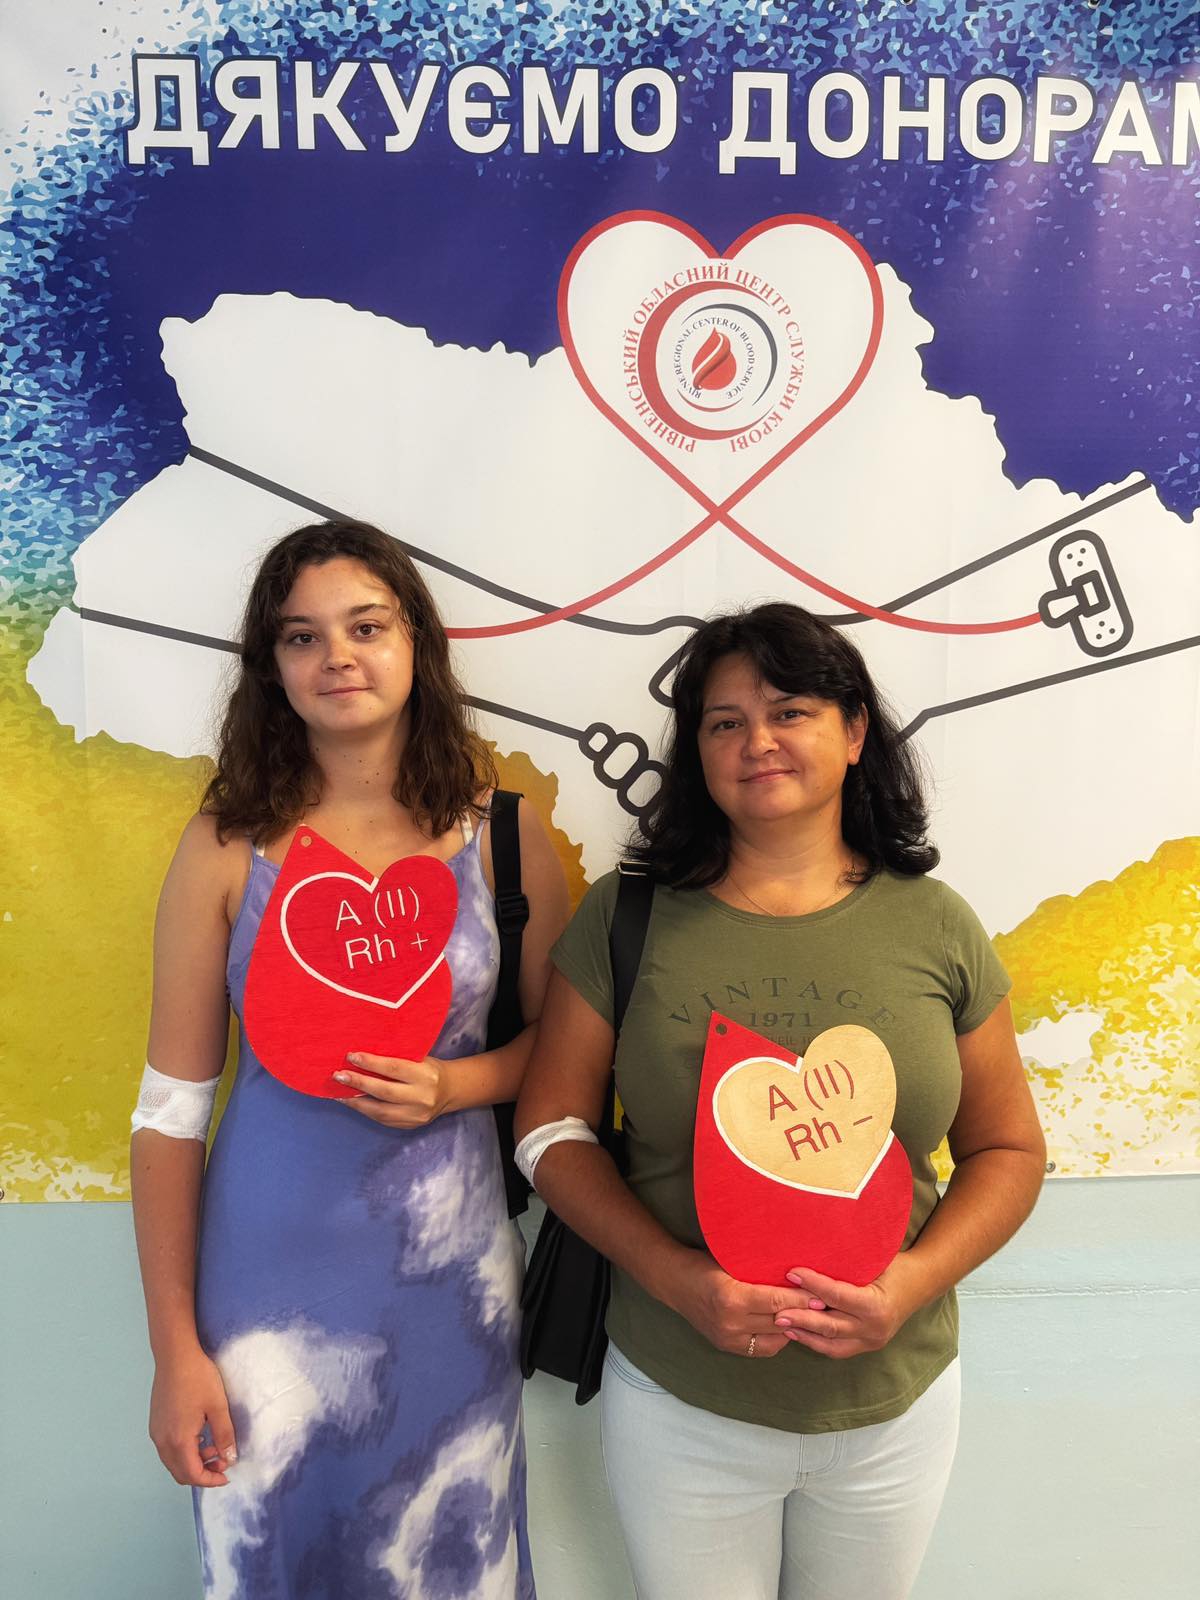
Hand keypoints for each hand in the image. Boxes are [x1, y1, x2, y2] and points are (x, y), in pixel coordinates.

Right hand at [149, 1346, 236, 1486]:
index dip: (210, 1480)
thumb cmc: (198, 1378)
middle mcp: (162, 1441)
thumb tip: (230, 1458)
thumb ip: (224, 1435)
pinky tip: (199, 1436)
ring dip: (192, 1463)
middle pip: (180, 1473)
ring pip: (173, 1462)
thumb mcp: (218, 1407)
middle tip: (223, 1462)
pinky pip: (168, 1449)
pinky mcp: (155, 1424)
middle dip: (202, 1474)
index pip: (192, 1474)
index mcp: (178, 1440)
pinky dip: (184, 1452)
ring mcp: (156, 1433)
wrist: (175, 1356)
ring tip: (214, 1447)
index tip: (227, 1475)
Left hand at [333, 1052, 449, 1127]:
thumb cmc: (429, 1069)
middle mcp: (422, 1097)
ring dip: (356, 1101)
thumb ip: (396, 1058)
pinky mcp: (409, 1126)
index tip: (351, 1057)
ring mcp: (416, 1115)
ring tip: (339, 1093)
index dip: (371, 1063)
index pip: (394, 1068)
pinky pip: (382, 1119)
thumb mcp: (419, 1058)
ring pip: (380, 1111)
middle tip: (338, 1076)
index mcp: (426, 1075)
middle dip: (358, 1083)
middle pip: (384, 1091)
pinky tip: (353, 1102)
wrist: (449, 1091)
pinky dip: (365, 1110)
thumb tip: (362, 1056)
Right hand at [665, 1250, 813, 1359]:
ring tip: (810, 1317)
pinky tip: (786, 1326)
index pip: (777, 1301)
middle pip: (779, 1322)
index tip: (821, 1296)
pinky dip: (777, 1338)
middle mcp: (730, 1322)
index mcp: (732, 1298)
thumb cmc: (704, 1264)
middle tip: (824, 1307)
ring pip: (774, 1339)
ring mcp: (728, 1338)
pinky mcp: (728, 1347)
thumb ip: (760, 1272)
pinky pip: (763, 1349)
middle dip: (804, 1314)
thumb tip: (796, 1274)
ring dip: (793, 1328)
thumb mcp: (732, 1262)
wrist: (674, 1282)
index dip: (801, 1299)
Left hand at [773, 1254, 923, 1359]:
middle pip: (829, 1324)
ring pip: (830, 1343)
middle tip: (776, 1311)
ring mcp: (871, 1341)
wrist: (921, 1283)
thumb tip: (810, 1248)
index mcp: (876, 1305)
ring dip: (804, 1334)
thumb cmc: (894, 1265)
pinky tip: (798, 1333)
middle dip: (800, 1318)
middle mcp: (874, 1328)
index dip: (811, 1283)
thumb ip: (846, 1261)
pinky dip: (816, 1341)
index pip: (836, 1295)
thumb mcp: (874, 1258)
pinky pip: (837, 1349)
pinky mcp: (867, 1345)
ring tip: (781, 1325)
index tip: (790, 1273)